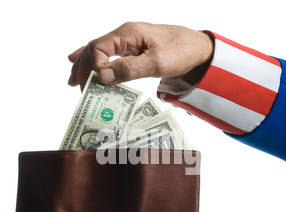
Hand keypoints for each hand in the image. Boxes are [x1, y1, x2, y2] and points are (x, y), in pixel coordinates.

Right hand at [68, 22, 213, 89]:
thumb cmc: (181, 52)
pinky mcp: (132, 50)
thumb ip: (129, 69)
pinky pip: (108, 55)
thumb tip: (102, 76)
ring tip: (72, 80)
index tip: (95, 84)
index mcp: (128, 33)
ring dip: (84, 66)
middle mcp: (124, 35)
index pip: (99, 47)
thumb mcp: (157, 63)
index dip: (93, 66)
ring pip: (98, 51)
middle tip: (77, 88)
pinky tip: (81, 61)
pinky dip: (95, 61)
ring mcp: (128, 42)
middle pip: (94, 48)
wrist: (197, 49)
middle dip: (83, 68)